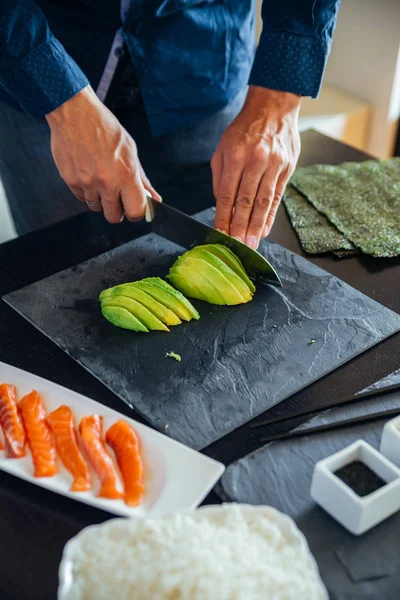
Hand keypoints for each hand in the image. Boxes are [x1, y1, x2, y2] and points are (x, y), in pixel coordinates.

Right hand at [45, 86, 159, 222]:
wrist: (75, 113)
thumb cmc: (104, 128)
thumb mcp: (131, 151)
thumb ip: (142, 179)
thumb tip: (154, 198)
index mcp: (126, 175)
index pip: (136, 212)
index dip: (136, 213)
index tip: (134, 207)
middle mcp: (107, 183)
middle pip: (114, 217)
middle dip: (117, 210)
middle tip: (117, 196)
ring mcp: (87, 183)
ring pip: (96, 208)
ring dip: (100, 199)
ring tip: (100, 179)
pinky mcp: (70, 181)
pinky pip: (81, 198)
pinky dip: (85, 191)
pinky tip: (88, 173)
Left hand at [211, 86, 300, 248]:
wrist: (273, 108)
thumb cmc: (243, 129)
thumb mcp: (222, 147)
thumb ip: (219, 176)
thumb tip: (219, 204)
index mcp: (235, 155)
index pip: (226, 193)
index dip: (223, 216)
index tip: (220, 233)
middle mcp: (255, 160)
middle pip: (246, 200)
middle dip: (241, 226)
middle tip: (238, 245)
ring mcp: (273, 165)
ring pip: (263, 201)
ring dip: (257, 225)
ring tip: (252, 243)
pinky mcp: (287, 168)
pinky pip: (277, 196)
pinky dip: (270, 215)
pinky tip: (265, 229)